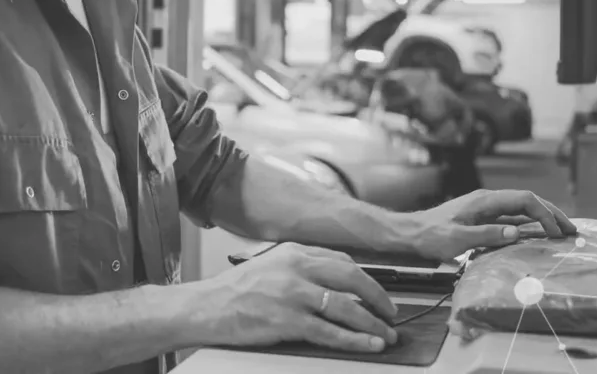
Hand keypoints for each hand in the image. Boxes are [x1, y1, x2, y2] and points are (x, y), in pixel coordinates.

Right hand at [200, 242, 399, 353]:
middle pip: (352, 277)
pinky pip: (330, 332)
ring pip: (346, 306)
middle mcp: (295, 268)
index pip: (341, 260)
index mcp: (292, 252)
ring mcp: (292, 294)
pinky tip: (368, 344)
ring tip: (386, 334)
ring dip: (372, 323)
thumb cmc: (233, 291)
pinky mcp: (287, 321)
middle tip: (391, 312)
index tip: (377, 291)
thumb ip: (299, 269)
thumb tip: (332, 285)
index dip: (366, 278)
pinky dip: (354, 339)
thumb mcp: (269, 266)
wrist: (205, 307)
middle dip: (378, 296)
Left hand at [412, 189, 576, 260]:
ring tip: (562, 231)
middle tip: (572, 230)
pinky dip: (530, 225)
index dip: (544, 213)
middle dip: (552, 212)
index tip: (556, 232)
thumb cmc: (430, 236)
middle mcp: (488, 200)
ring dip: (543, 218)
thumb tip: (516, 233)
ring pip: (522, 209)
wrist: (410, 233)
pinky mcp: (483, 218)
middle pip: (528, 201)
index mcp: (484, 201)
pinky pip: (513, 218)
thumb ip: (487, 235)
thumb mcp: (457, 239)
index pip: (524, 200)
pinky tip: (539, 234)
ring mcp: (486, 208)